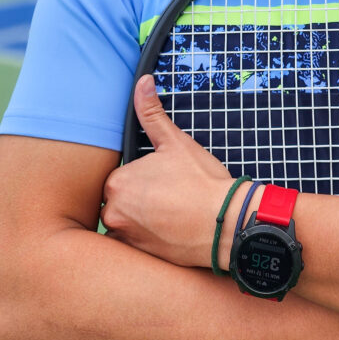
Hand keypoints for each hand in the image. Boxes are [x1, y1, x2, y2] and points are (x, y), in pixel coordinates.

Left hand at [101, 74, 234, 267]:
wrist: (225, 224)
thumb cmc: (202, 182)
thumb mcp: (176, 142)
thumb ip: (152, 113)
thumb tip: (142, 82)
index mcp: (117, 181)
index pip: (122, 177)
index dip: (145, 178)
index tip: (165, 181)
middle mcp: (113, 212)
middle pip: (121, 201)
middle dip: (141, 199)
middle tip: (171, 198)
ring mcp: (125, 237)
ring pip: (127, 223)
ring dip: (142, 220)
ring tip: (171, 216)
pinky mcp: (138, 257)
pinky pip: (134, 245)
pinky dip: (147, 239)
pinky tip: (169, 232)